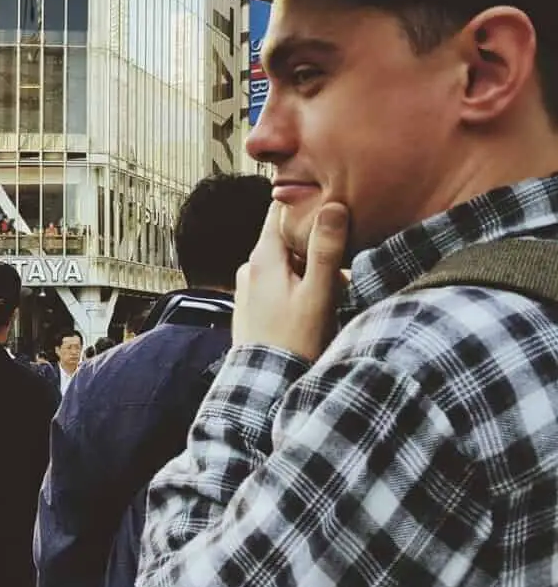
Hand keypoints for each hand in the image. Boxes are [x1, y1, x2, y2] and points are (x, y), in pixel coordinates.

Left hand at [233, 201, 348, 361]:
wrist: (265, 385)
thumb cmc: (293, 341)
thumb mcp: (317, 294)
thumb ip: (325, 250)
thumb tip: (333, 206)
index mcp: (262, 258)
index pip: (278, 211)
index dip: (303, 203)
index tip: (326, 201)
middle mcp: (249, 268)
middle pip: (284, 239)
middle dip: (312, 245)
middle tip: (340, 261)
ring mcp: (246, 288)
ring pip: (283, 264)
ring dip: (306, 270)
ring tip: (330, 291)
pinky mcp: (250, 307)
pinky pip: (275, 285)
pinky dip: (294, 287)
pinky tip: (310, 307)